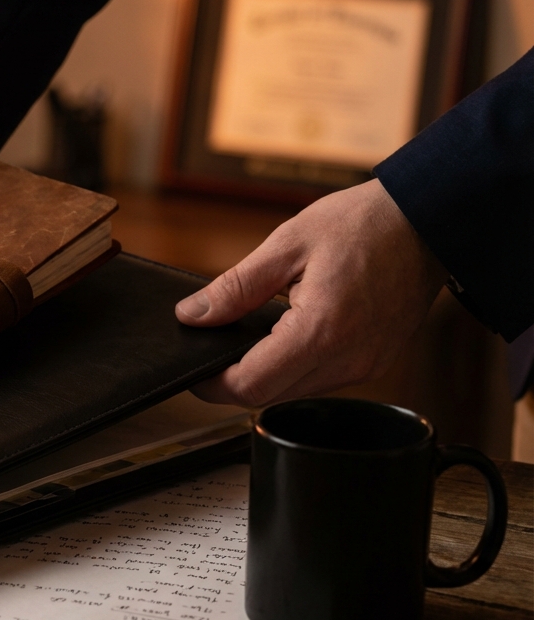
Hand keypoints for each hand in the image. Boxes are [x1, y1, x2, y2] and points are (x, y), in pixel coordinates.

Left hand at [175, 179, 448, 406]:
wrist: (426, 221)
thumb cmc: (363, 225)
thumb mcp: (286, 246)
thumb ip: (235, 288)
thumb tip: (193, 315)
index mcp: (322, 331)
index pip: (251, 386)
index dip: (213, 384)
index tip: (195, 369)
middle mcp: (348, 359)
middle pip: (269, 397)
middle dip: (233, 382)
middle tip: (213, 351)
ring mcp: (366, 365)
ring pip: (294, 393)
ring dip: (265, 375)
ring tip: (249, 337)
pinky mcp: (375, 363)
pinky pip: (321, 380)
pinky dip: (294, 367)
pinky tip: (285, 337)